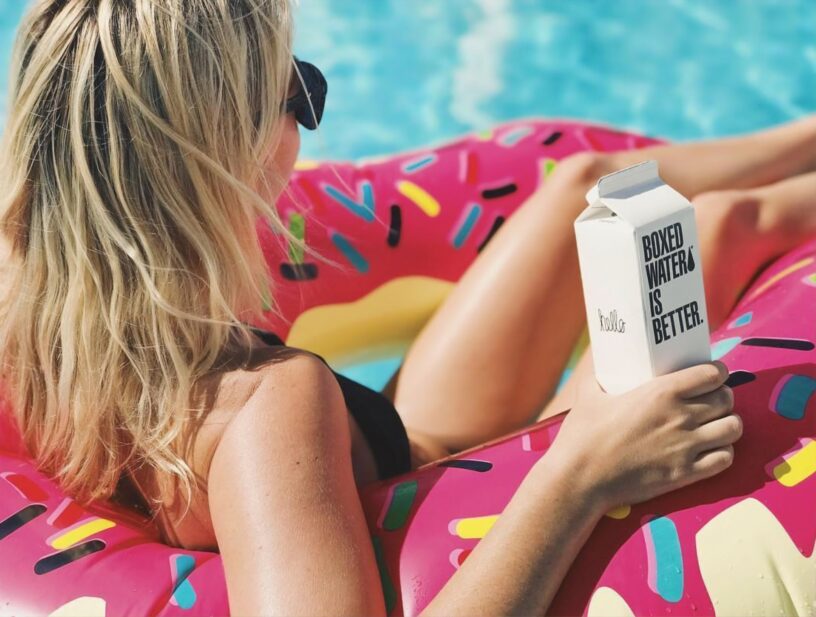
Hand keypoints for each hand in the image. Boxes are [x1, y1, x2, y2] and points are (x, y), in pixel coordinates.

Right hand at [545, 359, 740, 511]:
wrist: (581, 478)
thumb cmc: (582, 434)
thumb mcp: (589, 394)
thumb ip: (599, 376)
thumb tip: (598, 363)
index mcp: (661, 392)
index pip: (712, 374)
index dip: (717, 372)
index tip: (712, 374)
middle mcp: (681, 416)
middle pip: (727, 399)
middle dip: (723, 397)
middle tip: (711, 400)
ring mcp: (687, 447)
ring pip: (733, 428)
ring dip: (727, 424)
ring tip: (715, 424)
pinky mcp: (686, 474)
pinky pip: (725, 459)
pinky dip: (723, 452)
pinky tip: (710, 450)